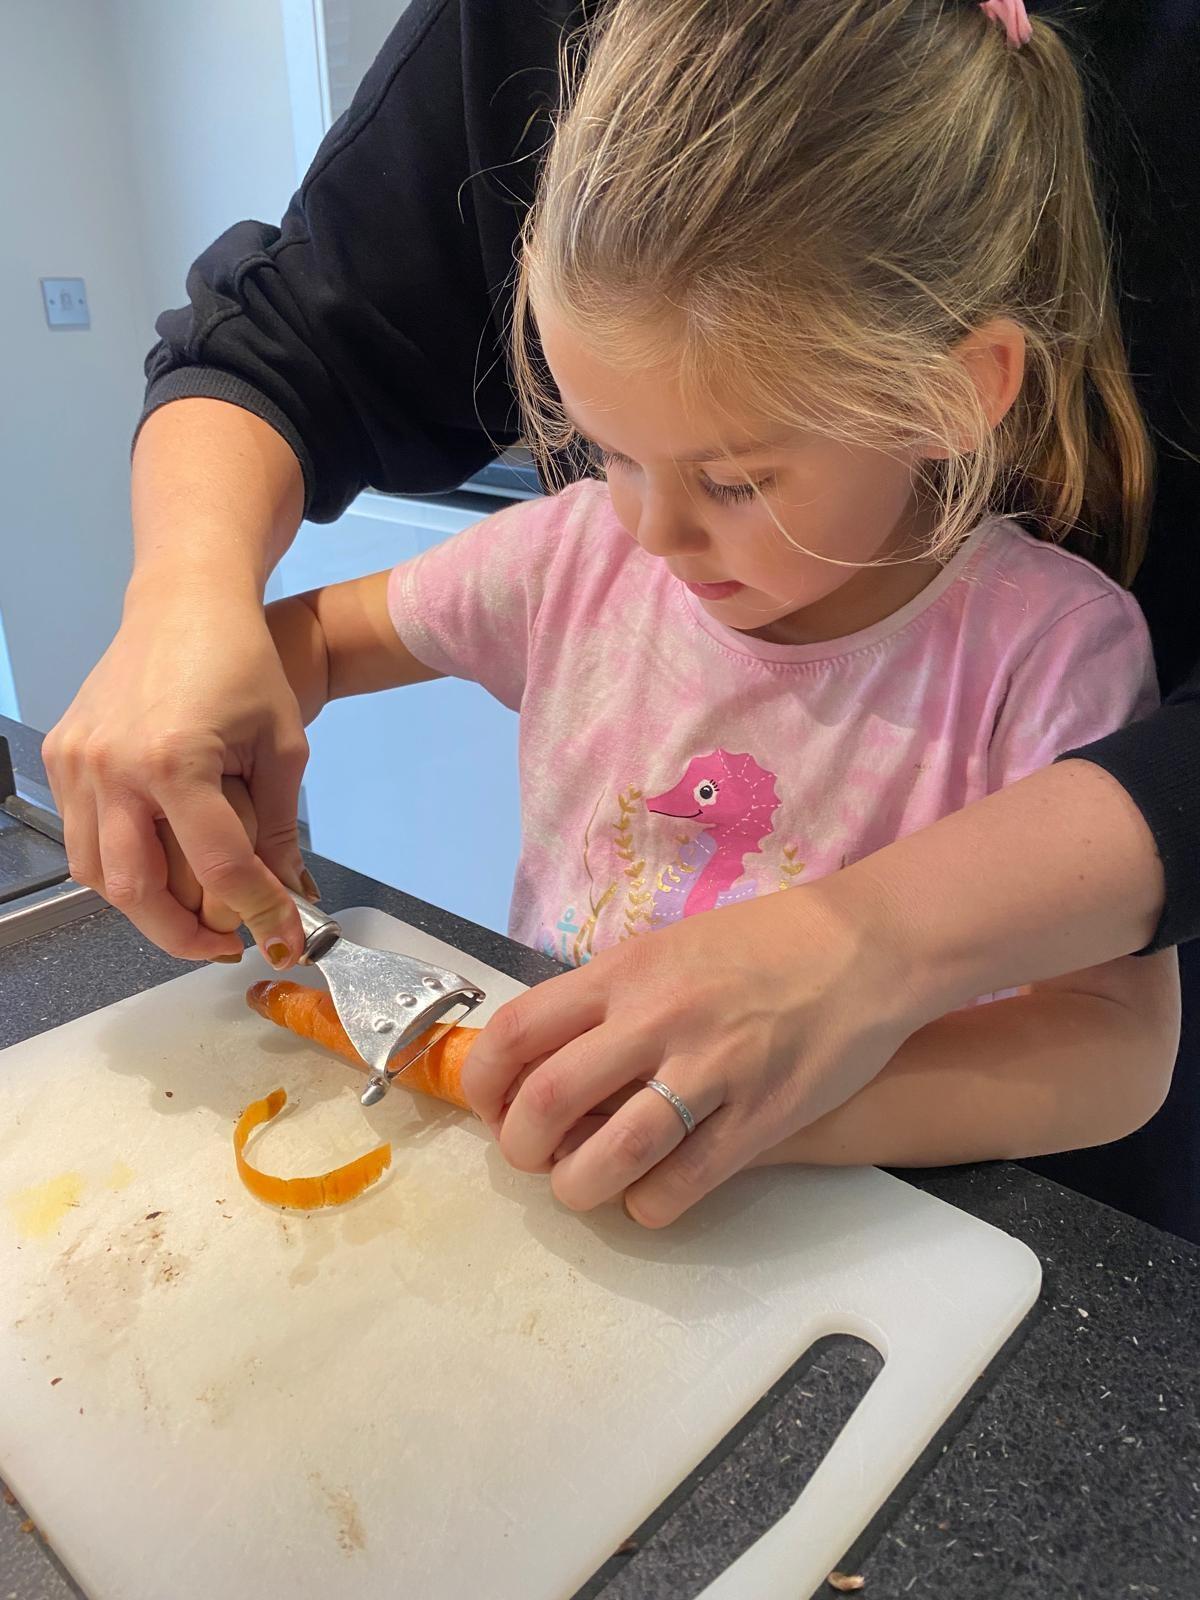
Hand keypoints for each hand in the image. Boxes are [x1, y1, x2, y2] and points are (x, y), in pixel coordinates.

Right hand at [44, 579, 310, 964]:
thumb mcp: (282, 746)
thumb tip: (291, 896)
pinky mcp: (62, 755)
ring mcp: (78, 762)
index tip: (283, 939)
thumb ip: (280, 828)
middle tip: (225, 945)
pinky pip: (81, 837)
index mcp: (176, 760)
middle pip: (137, 892)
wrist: (184, 602)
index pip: (219, 868)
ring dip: (145, 909)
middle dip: (184, 936)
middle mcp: (114, 766)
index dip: (258, 914)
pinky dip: (117, 866)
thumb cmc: (241, 663)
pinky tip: (158, 867)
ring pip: (98, 875)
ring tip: (192, 914)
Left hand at [461, 879, 920, 1226]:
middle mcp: (655, 1019)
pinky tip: (649, 1195)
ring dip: (578, 1189)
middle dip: (522, 1148)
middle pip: (547, 1103)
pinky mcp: (759, 1118)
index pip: (516, 1032)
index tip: (493, 1108)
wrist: (864, 946)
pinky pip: (681, 1186)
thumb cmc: (759, 945)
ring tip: (583, 1186)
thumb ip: (606, 1000)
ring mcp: (710, 1071)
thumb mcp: (664, 949)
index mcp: (623, 973)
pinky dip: (648, 1206)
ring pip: (609, 1157)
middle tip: (536, 1156)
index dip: (483, 1084)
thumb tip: (541, 1061)